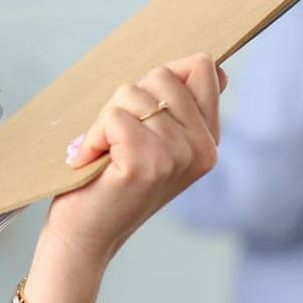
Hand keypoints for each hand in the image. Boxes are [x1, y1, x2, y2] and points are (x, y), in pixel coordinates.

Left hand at [42, 54, 226, 270]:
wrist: (85, 236)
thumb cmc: (110, 182)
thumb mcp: (155, 141)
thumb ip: (181, 107)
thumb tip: (216, 68)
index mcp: (208, 140)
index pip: (202, 67)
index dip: (160, 77)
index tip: (139, 114)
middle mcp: (201, 148)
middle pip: (160, 75)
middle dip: (125, 101)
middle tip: (116, 140)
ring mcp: (177, 156)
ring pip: (132, 94)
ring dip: (104, 121)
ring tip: (104, 154)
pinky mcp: (148, 164)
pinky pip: (113, 117)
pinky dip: (92, 136)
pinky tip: (91, 161)